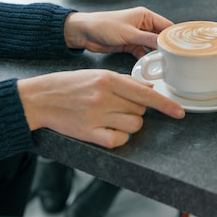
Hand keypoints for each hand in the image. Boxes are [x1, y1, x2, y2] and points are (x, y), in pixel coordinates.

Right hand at [18, 69, 183, 147]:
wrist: (38, 98)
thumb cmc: (67, 85)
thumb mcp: (96, 75)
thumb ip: (123, 82)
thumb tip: (148, 90)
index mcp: (108, 79)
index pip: (145, 93)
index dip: (165, 104)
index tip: (178, 112)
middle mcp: (104, 97)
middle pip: (141, 111)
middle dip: (137, 111)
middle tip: (121, 107)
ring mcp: (96, 116)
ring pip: (133, 126)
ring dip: (129, 124)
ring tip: (113, 118)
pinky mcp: (88, 133)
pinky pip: (118, 141)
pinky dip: (118, 138)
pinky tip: (108, 130)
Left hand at [64, 7, 172, 58]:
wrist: (85, 32)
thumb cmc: (103, 25)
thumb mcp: (129, 33)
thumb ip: (148, 39)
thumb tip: (164, 45)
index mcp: (145, 16)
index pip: (166, 26)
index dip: (175, 36)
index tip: (182, 47)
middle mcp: (143, 24)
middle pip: (161, 37)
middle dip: (167, 47)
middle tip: (174, 58)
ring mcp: (137, 35)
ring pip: (153, 46)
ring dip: (156, 54)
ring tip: (164, 63)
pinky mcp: (130, 45)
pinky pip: (143, 52)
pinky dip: (146, 58)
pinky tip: (150, 65)